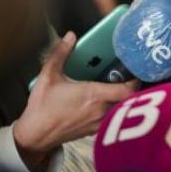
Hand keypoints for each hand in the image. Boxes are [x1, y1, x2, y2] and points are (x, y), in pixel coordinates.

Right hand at [13, 32, 136, 169]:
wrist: (34, 136)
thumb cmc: (42, 106)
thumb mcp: (49, 76)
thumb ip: (60, 53)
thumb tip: (70, 35)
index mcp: (94, 95)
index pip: (127, 90)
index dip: (136, 81)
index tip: (136, 71)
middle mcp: (101, 110)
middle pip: (129, 99)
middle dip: (133, 88)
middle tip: (130, 77)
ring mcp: (99, 123)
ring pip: (122, 110)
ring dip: (125, 100)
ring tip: (122, 88)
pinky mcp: (94, 132)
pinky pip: (112, 119)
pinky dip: (115, 110)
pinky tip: (109, 102)